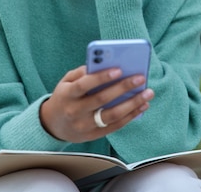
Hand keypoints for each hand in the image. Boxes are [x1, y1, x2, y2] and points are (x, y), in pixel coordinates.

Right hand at [39, 66, 153, 142]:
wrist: (53, 124)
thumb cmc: (65, 96)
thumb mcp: (66, 81)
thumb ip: (82, 73)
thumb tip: (105, 64)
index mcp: (67, 95)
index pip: (84, 85)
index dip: (101, 77)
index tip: (119, 69)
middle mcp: (75, 111)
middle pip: (102, 100)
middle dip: (123, 88)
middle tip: (141, 78)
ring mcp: (84, 126)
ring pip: (112, 115)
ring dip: (132, 104)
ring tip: (147, 93)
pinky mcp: (93, 135)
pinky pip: (115, 126)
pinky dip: (130, 116)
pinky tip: (142, 106)